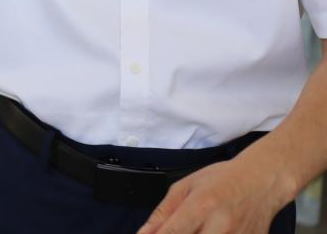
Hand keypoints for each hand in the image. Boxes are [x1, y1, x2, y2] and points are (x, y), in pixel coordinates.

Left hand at [137, 155, 291, 233]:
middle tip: (176, 230)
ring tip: (197, 228)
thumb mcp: (186, 186)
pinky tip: (210, 230)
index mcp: (202, 206)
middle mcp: (221, 226)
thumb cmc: (223, 180)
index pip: (172, 233)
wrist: (262, 182)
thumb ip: (163, 212)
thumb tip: (144, 233)